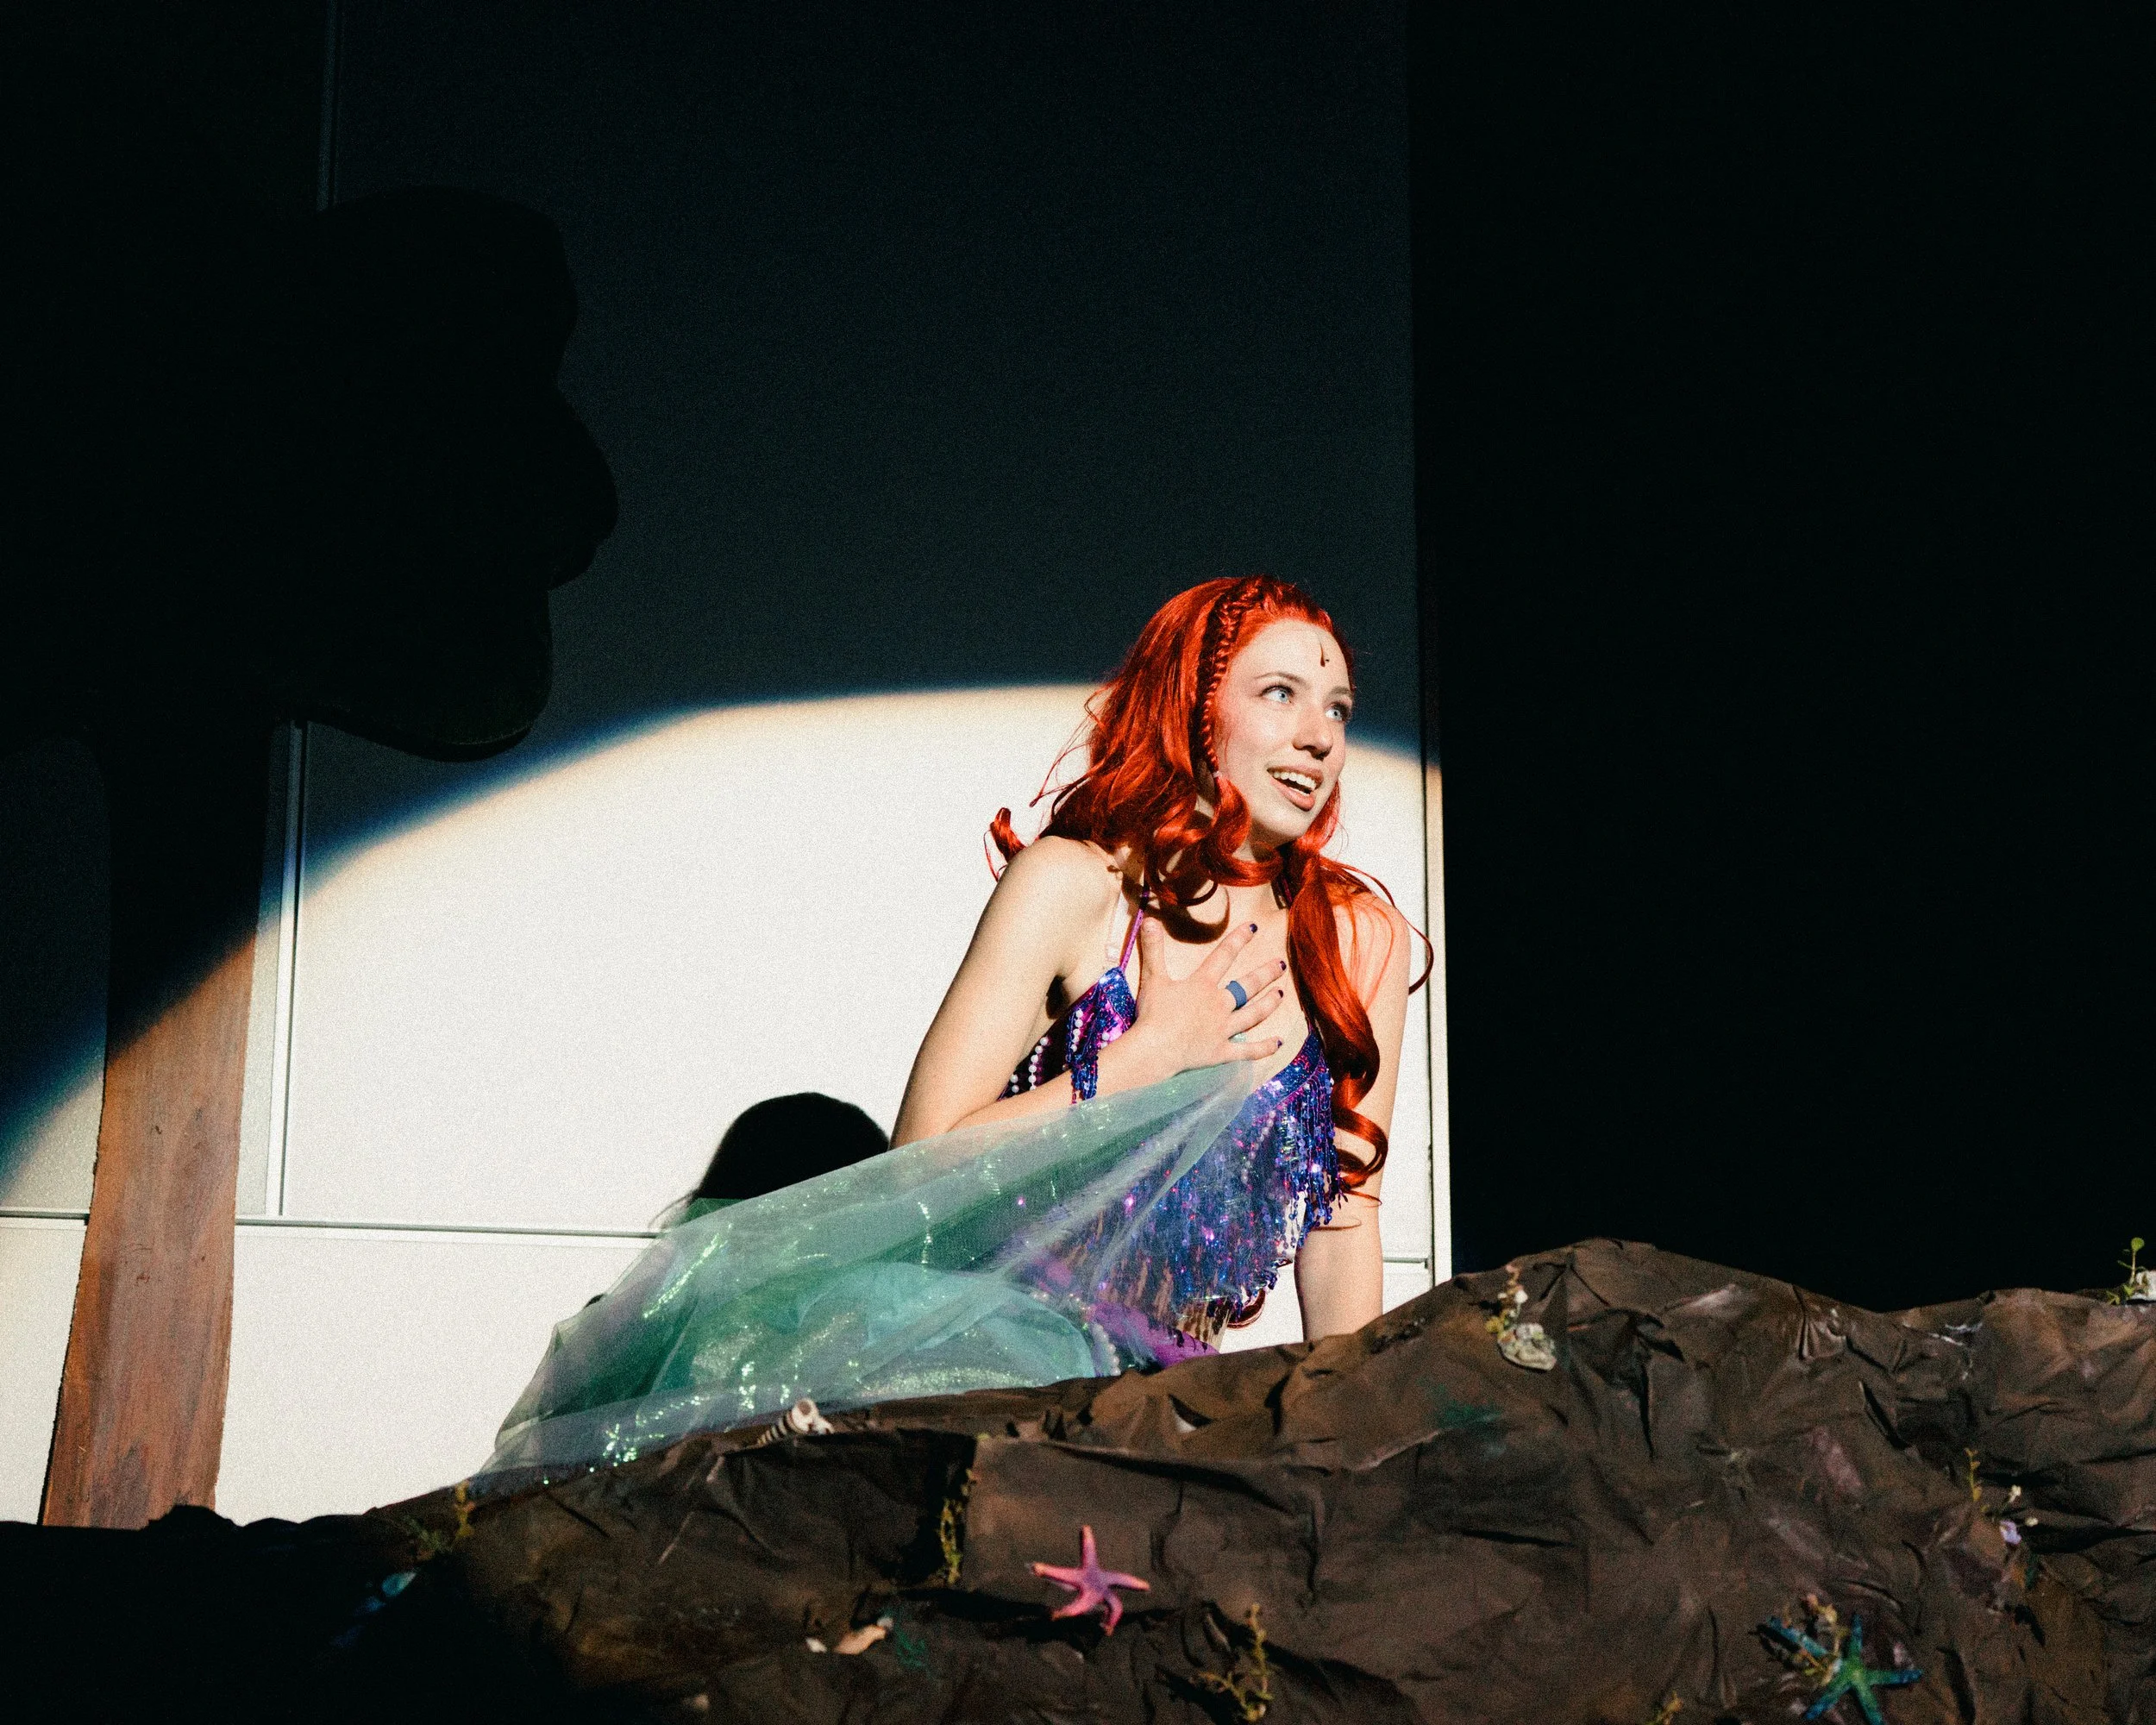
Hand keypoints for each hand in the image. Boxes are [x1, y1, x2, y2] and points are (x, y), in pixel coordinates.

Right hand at [1109, 918, 1288, 1086]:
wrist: (1155, 1049)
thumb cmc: (1153, 1014)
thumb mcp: (1152, 977)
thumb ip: (1153, 948)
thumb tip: (1149, 919)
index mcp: (1203, 985)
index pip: (1224, 956)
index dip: (1239, 939)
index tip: (1255, 927)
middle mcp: (1219, 1005)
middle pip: (1247, 986)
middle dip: (1265, 973)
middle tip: (1280, 965)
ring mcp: (1223, 1029)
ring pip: (1253, 1015)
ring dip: (1269, 1004)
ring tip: (1281, 994)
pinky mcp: (1222, 1052)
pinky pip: (1247, 1051)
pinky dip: (1264, 1048)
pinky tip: (1278, 1043)